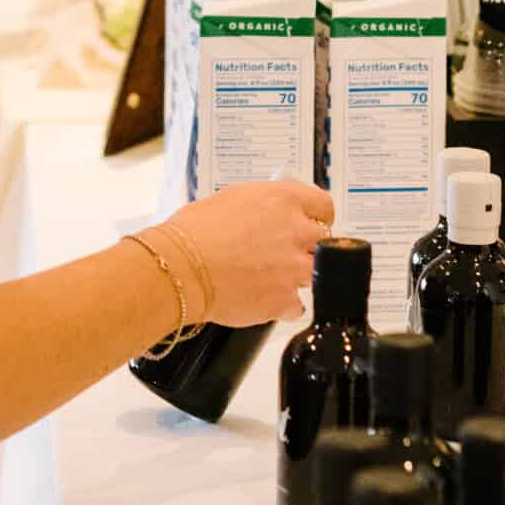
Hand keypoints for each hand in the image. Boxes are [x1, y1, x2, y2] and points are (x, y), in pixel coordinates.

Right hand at [149, 180, 331, 329]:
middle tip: (287, 252)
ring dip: (298, 276)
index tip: (313, 222)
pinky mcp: (283, 301)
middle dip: (308, 247)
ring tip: (272, 277)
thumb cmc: (193, 232)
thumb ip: (262, 205)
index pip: (324, 205)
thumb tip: (268, 211)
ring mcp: (293, 268)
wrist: (180, 269)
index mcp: (283, 200)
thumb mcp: (231, 199)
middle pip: (324, 241)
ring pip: (315, 274)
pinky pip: (297, 305)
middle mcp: (295, 232)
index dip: (317, 216)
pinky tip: (265, 298)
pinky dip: (284, 305)